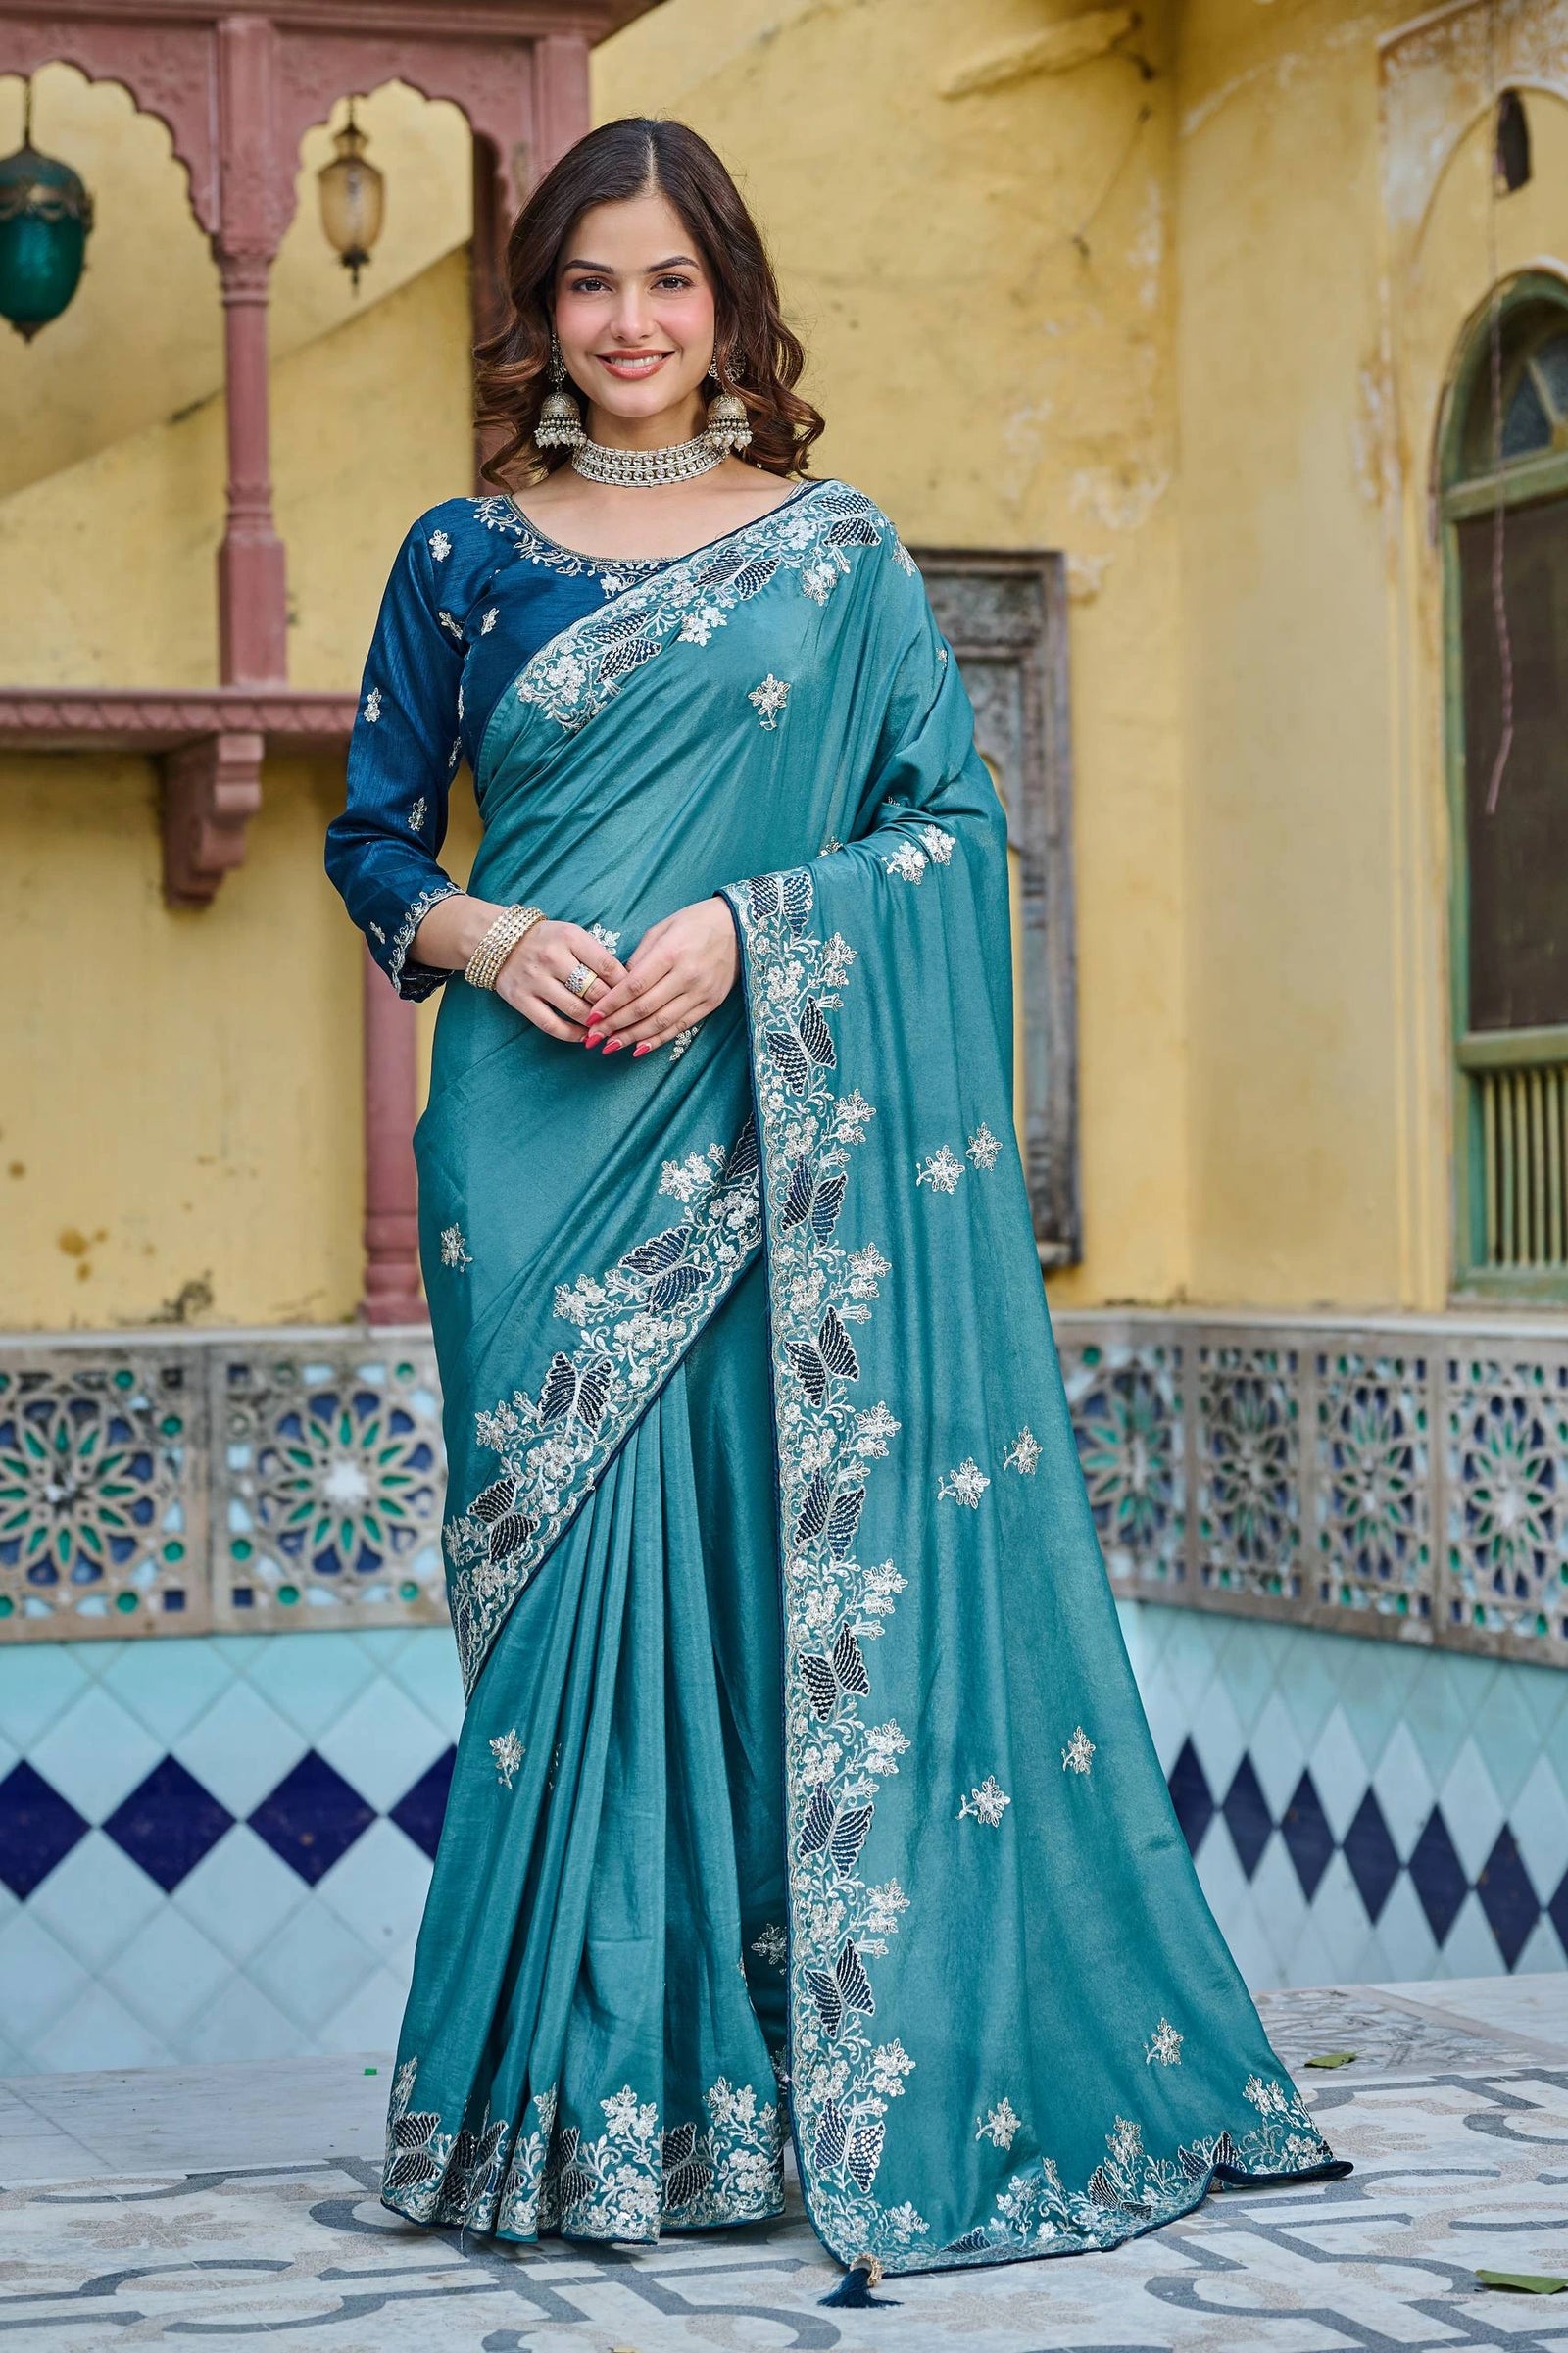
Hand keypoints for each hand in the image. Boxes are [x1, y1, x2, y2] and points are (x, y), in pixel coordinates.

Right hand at [493, 919, 626, 1040]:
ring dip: (596, 1023)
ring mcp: (535, 979)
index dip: (627, 986)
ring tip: (609, 1029)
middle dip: (615, 1008)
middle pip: (595, 990)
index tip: (637, 997)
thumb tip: (626, 985)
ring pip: (576, 1010)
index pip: (608, 966)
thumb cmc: (545, 939)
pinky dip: (572, 1034)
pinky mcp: (521, 999)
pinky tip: (584, 1036)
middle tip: (627, 1018)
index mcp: (570, 937)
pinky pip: (551, 1024)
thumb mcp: (572, 935)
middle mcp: (552, 957)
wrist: (496, 939)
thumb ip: (596, 955)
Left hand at [585, 896, 738, 1055]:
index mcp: (671, 952)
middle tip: (593, 1038)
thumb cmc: (695, 922)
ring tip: (610, 1046)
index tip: (592, 1017)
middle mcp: (687, 975)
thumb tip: (619, 985)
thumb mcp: (662, 928)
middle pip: (644, 1007)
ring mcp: (701, 992)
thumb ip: (640, 957)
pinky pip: (680, 1026)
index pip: (634, 986)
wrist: (738, 927)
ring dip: (633, 1037)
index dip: (611, 1005)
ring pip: (661, 1022)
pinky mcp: (711, 1003)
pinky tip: (639, 1048)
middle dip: (615, 1025)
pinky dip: (658, 1039)